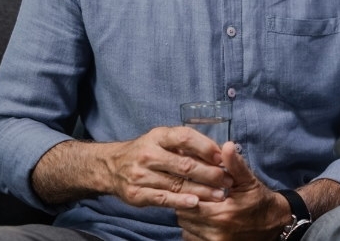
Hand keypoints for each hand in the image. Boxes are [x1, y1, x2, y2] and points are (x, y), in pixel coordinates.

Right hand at [100, 127, 231, 209]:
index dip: (206, 148)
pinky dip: (181, 201)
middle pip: (185, 165)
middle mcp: (148, 154)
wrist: (111, 166)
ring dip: (202, 190)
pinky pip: (163, 198)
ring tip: (220, 194)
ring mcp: (140, 175)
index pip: (185, 138)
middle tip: (228, 180)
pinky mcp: (137, 194)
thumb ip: (187, 144)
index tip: (223, 157)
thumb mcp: (163, 139)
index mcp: (158, 136)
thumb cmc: (147, 151)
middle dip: (211, 174)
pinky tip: (196, 202)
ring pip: (177, 184)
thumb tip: (220, 152)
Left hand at [176, 142, 287, 240]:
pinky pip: (192, 238)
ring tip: (199, 206)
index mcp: (223, 214)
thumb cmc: (259, 200)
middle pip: (184, 216)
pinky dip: (193, 228)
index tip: (191, 185)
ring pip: (186, 228)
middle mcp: (216, 232)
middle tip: (194, 193)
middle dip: (187, 204)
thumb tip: (227, 146)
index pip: (189, 203)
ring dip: (189, 217)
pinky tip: (203, 218)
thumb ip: (235, 165)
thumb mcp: (248, 181)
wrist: (273, 223)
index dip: (187, 193)